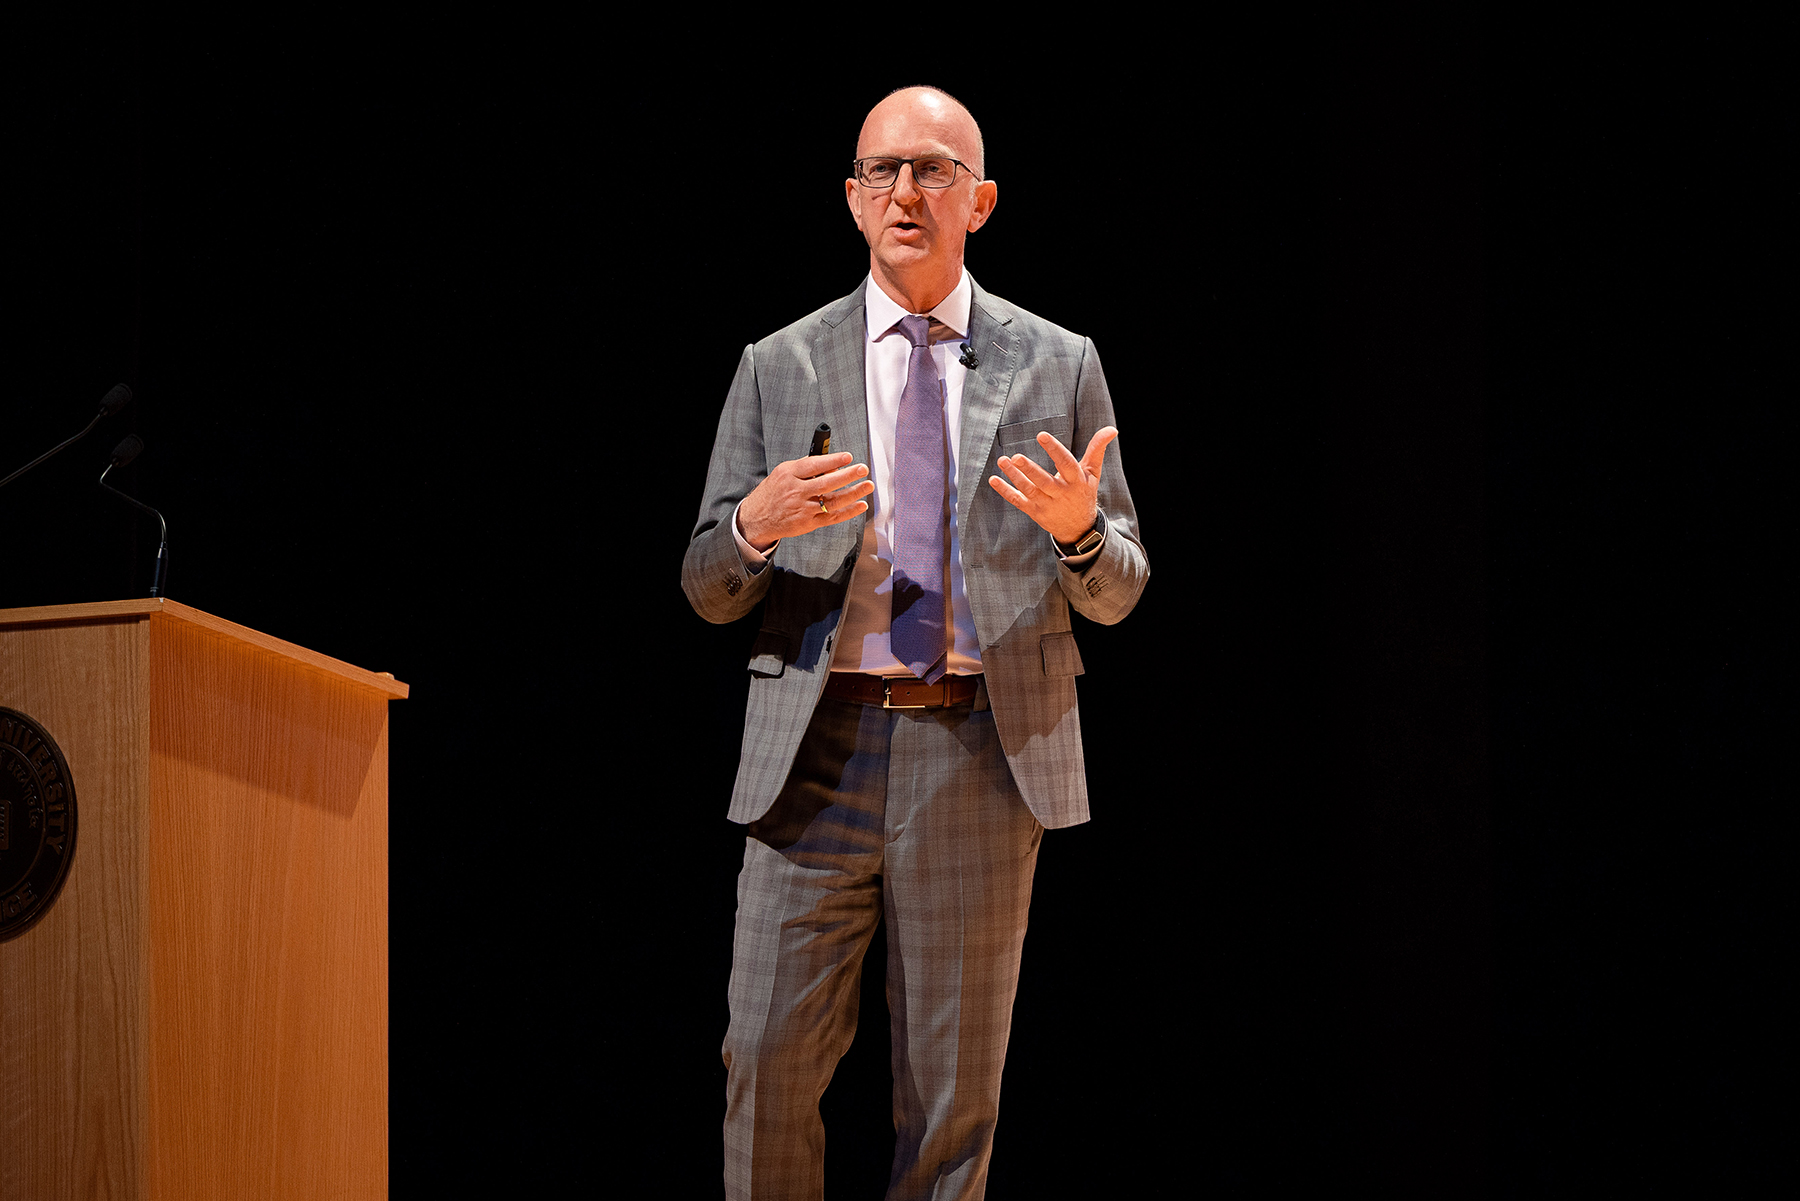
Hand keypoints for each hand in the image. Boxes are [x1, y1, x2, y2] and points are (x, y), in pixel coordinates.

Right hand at [737, 451, 873, 550]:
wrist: (756, 519)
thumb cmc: (771, 494)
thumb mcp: (782, 474)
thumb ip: (804, 468)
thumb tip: (830, 464)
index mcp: (788, 475)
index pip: (813, 465)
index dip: (832, 460)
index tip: (847, 457)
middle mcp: (796, 492)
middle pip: (826, 483)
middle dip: (847, 475)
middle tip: (862, 469)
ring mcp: (803, 509)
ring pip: (833, 501)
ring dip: (853, 493)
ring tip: (867, 485)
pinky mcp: (808, 523)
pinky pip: (832, 517)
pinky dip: (848, 512)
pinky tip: (860, 505)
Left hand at [988, 427, 1118, 544]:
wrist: (1079, 529)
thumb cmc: (1084, 493)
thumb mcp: (1093, 473)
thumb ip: (1097, 449)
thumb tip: (1112, 429)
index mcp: (1076, 482)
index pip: (1066, 464)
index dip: (1055, 450)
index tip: (1042, 435)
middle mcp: (1061, 494)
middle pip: (1044, 482)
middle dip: (1030, 470)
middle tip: (1017, 457)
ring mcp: (1046, 504)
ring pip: (1029, 490)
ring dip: (1014, 476)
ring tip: (1003, 461)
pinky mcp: (1034, 511)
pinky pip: (1018, 501)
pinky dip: (1005, 491)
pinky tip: (994, 479)